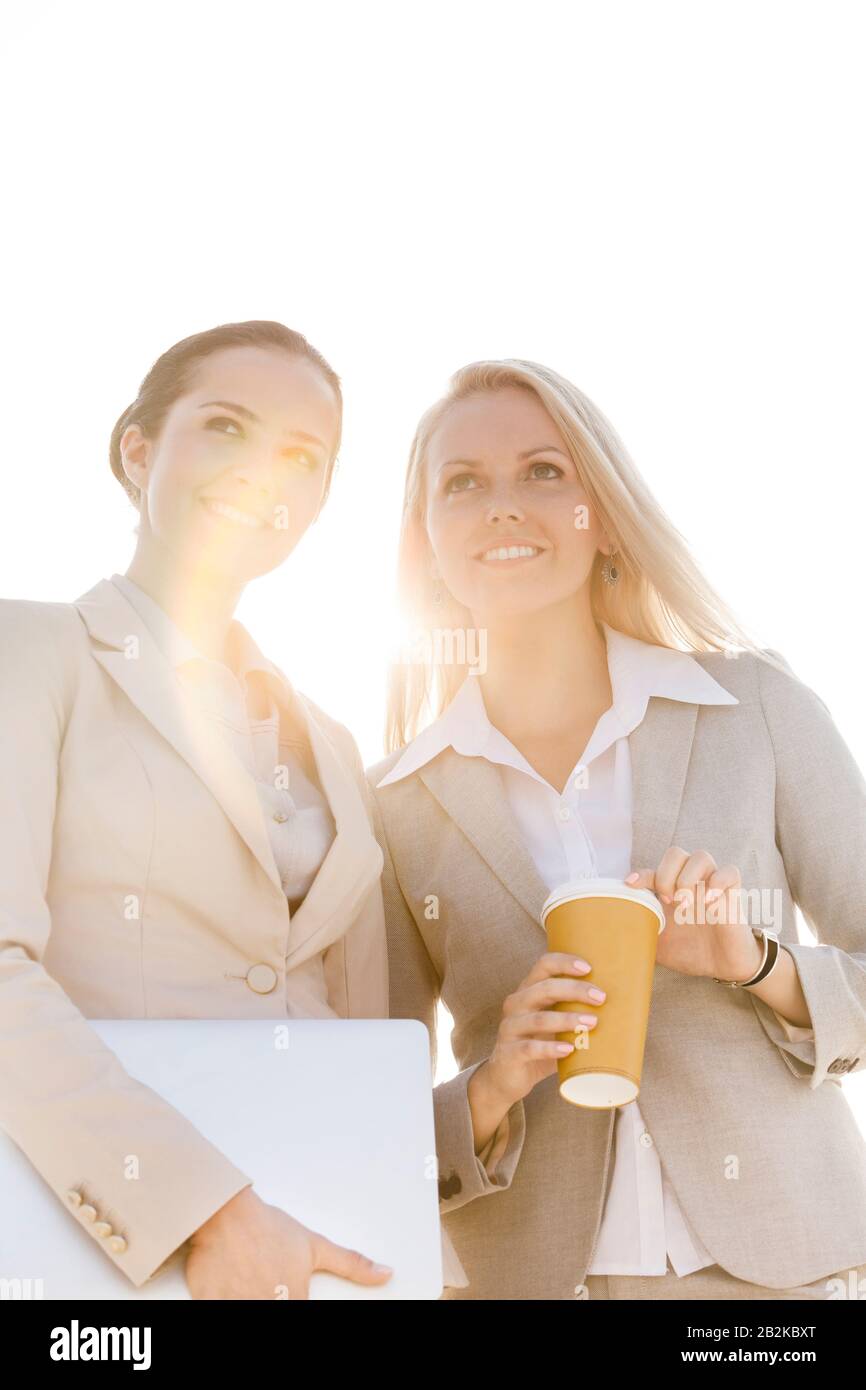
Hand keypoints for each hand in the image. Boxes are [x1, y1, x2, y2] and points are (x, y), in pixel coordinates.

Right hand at [185, 1186, 392, 1299]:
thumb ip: (351, 1265)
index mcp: (294, 1299)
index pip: (303, 1314)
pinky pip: (216, 1310)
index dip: (297, 1302)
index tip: (289, 1293)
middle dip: (271, 1298)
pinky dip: (225, 1301)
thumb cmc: (269, 1227)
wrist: (226, 1212)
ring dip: (250, 1299)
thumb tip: (386, 1274)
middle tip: (266, 1282)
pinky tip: (231, 1288)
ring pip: (248, 1313)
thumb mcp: (315, 1246)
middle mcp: (267, 1304)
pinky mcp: (210, 1302)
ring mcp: (237, 1304)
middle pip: (275, 1312)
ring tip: (250, 1283)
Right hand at [481, 951, 606, 1107]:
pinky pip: (529, 1048)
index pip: (543, 965)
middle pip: (544, 988)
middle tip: (601, 998)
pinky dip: (550, 1048)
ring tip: (592, 1024)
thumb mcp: (554, 1025)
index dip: (565, 963)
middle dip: (575, 990)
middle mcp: (516, 1004)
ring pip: (539, 1019)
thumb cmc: (539, 1045)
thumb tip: (624, 1009)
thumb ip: (575, 1013)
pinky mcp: (508, 1053)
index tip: (589, 967)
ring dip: (568, 1020)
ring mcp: (509, 1029)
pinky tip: (568, 1049)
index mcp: (528, 990)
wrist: (506, 1077)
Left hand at [626, 847, 760, 980]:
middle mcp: (691, 882)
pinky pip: (730, 872)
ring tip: (686, 903)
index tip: (630, 884)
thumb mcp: (658, 945)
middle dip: (666, 874)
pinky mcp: (734, 893)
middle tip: (667, 901)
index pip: (653, 870)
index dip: (641, 874)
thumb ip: (640, 933)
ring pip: (701, 856)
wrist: (723, 967)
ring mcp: (712, 885)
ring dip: (688, 877)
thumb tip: (614, 934)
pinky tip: (710, 902)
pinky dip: (718, 882)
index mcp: (671, 890)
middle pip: (676, 853)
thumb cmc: (691, 952)